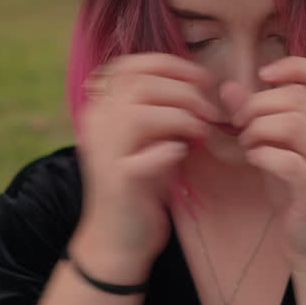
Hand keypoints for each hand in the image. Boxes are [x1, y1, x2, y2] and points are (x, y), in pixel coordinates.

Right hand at [75, 53, 219, 276]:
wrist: (119, 239)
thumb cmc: (142, 185)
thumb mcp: (153, 138)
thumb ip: (165, 108)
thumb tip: (199, 83)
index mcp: (101, 108)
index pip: (130, 66)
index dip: (170, 65)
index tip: (202, 78)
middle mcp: (95, 125)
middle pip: (139, 85)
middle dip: (184, 91)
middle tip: (209, 110)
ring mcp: (104, 153)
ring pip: (139, 114)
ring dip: (180, 117)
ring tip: (200, 131)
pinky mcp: (118, 182)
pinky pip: (145, 156)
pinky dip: (168, 151)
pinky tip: (180, 154)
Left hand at [228, 57, 305, 263]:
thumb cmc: (297, 191)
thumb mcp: (280, 147)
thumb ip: (260, 116)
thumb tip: (228, 87)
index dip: (294, 67)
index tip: (262, 75)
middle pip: (300, 97)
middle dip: (260, 104)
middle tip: (240, 122)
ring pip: (294, 124)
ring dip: (258, 129)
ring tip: (247, 143)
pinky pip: (287, 160)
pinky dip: (261, 154)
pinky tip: (254, 160)